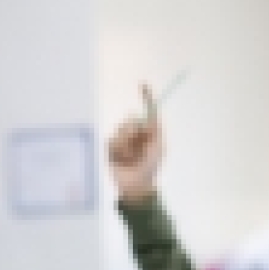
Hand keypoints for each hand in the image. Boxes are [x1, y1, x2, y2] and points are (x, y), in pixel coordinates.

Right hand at [107, 83, 163, 202]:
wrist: (135, 186)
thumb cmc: (150, 168)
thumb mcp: (158, 147)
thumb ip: (156, 129)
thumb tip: (152, 115)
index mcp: (149, 131)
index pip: (147, 110)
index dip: (146, 96)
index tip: (143, 83)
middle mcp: (135, 132)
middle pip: (131, 119)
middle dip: (134, 131)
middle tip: (140, 146)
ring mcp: (122, 139)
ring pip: (121, 129)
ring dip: (126, 143)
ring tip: (129, 157)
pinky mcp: (110, 147)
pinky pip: (112, 140)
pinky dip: (118, 149)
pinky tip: (121, 159)